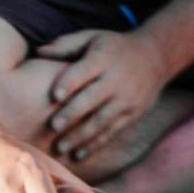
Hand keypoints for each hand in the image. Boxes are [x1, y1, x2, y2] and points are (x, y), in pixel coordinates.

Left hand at [39, 28, 166, 162]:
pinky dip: (94, 144)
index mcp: (104, 58)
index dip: (69, 82)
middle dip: (72, 114)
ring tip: (60, 148)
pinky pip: (111, 132)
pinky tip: (78, 155)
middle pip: (92, 99)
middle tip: (53, 127)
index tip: (54, 96)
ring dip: (80, 136)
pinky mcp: (132, 114)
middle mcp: (117, 79)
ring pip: (101, 120)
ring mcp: (126, 99)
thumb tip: (37, 52)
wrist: (156, 56)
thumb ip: (66, 45)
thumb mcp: (93, 38)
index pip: (84, 71)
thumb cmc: (113, 47)